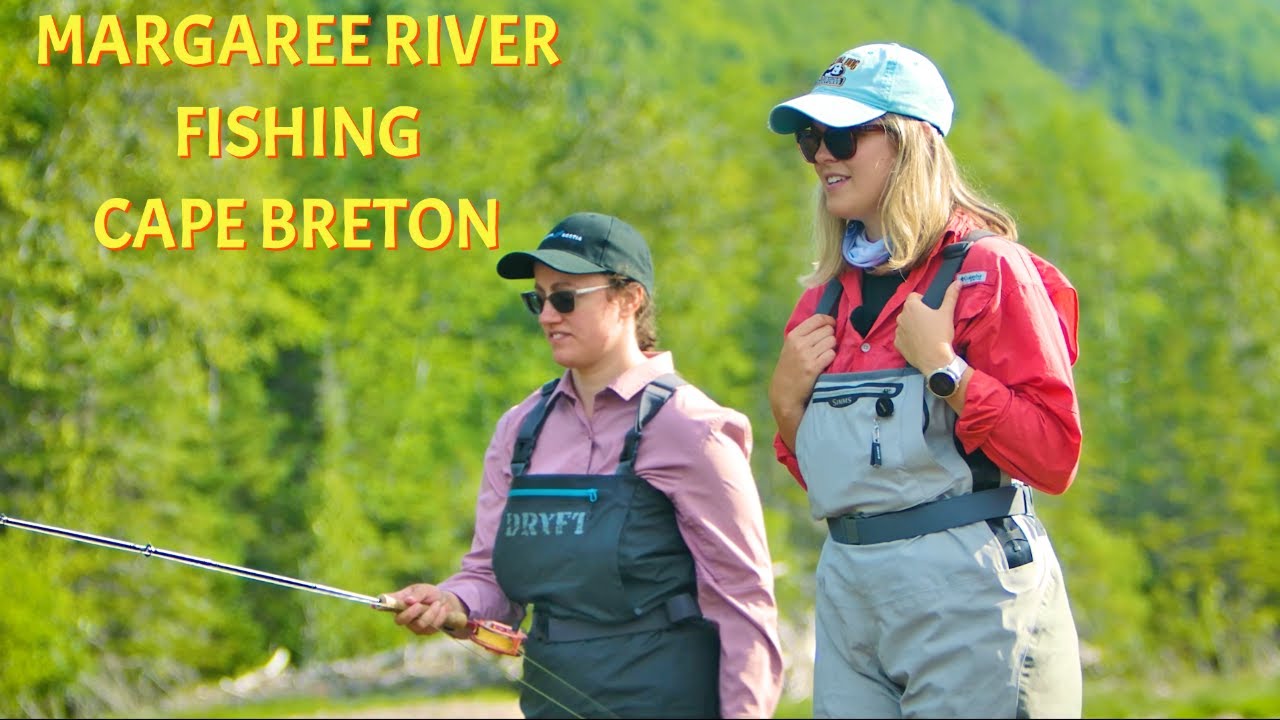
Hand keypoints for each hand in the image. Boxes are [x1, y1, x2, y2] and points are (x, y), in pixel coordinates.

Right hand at [381, 583, 469, 638]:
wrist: (445, 602)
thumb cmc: (429, 594)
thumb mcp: (423, 589)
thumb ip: (416, 594)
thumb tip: (408, 600)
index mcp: (399, 603)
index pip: (384, 605)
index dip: (378, 605)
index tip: (375, 604)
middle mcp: (402, 616)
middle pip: (399, 621)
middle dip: (411, 613)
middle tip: (420, 604)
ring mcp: (412, 625)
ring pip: (419, 624)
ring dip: (431, 612)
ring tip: (437, 603)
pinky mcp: (424, 631)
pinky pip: (431, 627)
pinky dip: (439, 616)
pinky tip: (441, 609)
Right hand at [770, 313, 836, 448]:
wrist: (784, 394)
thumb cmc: (789, 370)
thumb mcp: (790, 348)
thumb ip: (805, 335)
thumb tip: (827, 322)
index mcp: (793, 336)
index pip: (817, 319)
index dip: (829, 320)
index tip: (832, 325)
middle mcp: (799, 343)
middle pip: (827, 330)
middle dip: (830, 337)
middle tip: (825, 347)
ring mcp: (806, 356)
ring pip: (831, 341)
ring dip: (831, 348)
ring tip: (823, 357)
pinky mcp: (813, 368)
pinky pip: (831, 355)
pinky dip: (831, 359)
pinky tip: (824, 365)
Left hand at [895, 279, 959, 372]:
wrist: (935, 360)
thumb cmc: (941, 334)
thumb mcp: (947, 313)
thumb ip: (951, 296)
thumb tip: (957, 282)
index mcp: (911, 306)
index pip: (914, 296)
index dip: (923, 301)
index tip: (931, 309)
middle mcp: (900, 317)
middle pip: (909, 310)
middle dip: (917, 313)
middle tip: (931, 322)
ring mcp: (897, 331)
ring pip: (905, 323)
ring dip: (912, 325)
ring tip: (925, 334)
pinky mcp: (897, 344)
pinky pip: (902, 337)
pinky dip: (908, 338)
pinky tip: (919, 343)